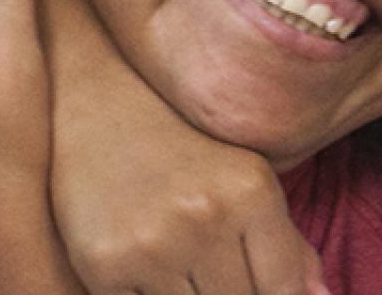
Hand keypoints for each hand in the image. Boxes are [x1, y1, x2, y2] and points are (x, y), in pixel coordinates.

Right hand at [42, 9, 329, 294]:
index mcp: (251, 192)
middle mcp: (204, 216)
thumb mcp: (244, 176)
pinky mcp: (103, 265)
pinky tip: (149, 274)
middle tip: (213, 273)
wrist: (93, 105)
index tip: (252, 284)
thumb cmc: (182, 146)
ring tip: (184, 270)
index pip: (283, 292)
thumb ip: (287, 245)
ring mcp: (151, 244)